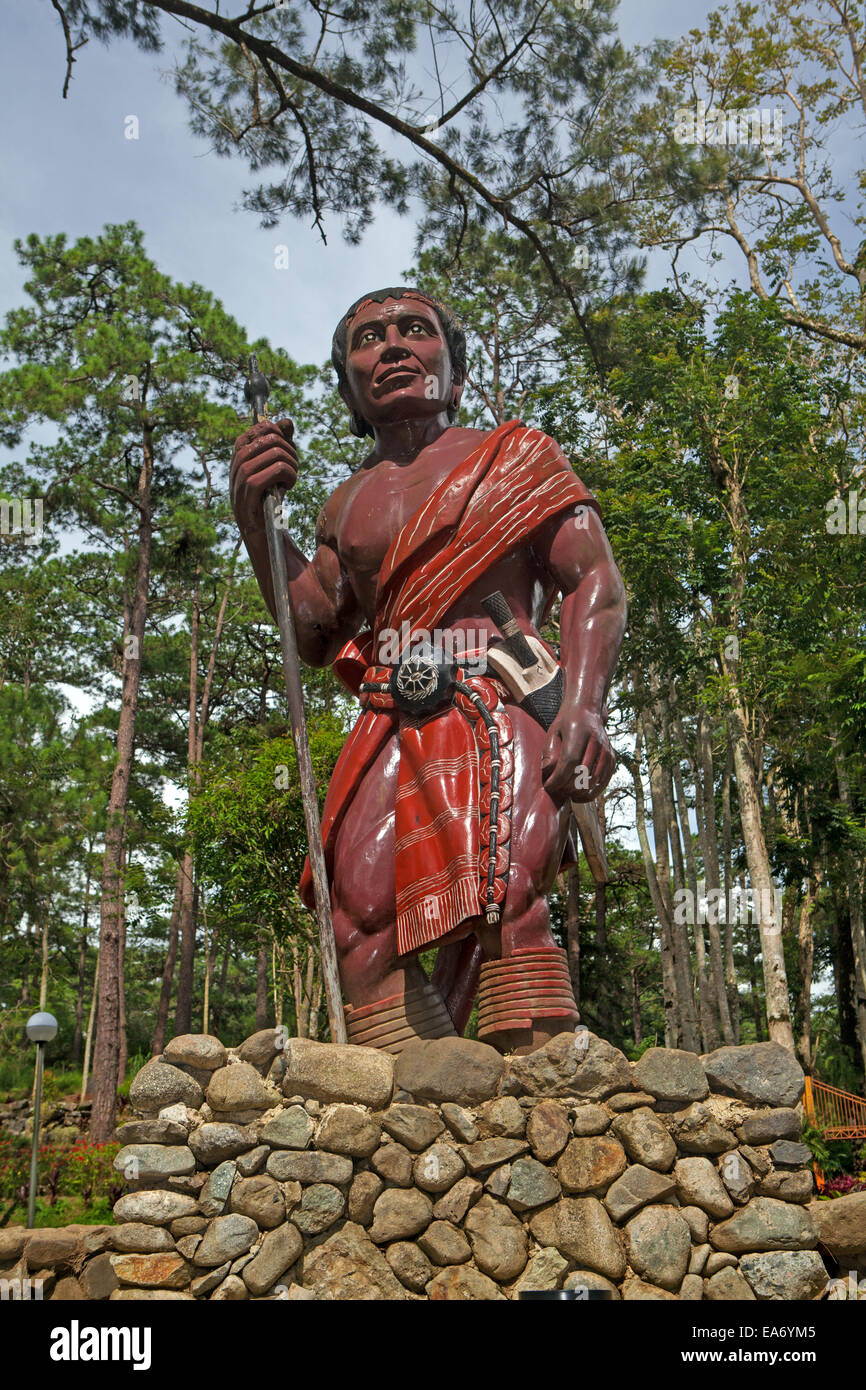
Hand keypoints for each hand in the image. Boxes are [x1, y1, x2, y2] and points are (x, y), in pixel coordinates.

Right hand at [230, 418, 297, 534]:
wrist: (266, 538)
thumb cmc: (271, 501)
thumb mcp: (277, 469)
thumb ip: (281, 445)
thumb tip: (286, 421)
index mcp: (239, 458)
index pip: (258, 429)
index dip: (277, 433)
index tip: (287, 448)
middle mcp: (235, 468)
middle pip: (268, 440)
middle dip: (289, 450)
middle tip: (294, 467)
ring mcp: (238, 483)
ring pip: (271, 455)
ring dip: (291, 464)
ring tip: (292, 477)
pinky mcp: (246, 499)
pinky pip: (269, 475)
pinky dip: (287, 477)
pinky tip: (288, 487)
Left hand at [540, 706, 614, 805]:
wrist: (588, 710)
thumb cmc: (567, 723)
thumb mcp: (553, 732)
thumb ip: (549, 752)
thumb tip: (547, 772)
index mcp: (579, 732)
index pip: (570, 761)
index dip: (558, 778)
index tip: (548, 786)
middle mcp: (596, 741)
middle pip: (583, 773)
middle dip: (567, 786)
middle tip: (557, 788)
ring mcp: (607, 750)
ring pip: (595, 780)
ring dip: (579, 791)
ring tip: (567, 792)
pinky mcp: (612, 758)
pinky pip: (604, 780)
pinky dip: (593, 792)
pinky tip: (581, 794)